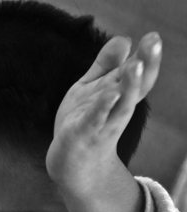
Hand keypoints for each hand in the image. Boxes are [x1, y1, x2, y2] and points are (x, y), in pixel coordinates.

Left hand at [47, 32, 160, 192]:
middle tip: (154, 41)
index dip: (147, 56)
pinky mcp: (84, 132)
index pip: (140, 74)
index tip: (153, 36)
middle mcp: (118, 108)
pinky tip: (109, 93)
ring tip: (135, 64)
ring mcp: (103, 122)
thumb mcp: (93, 87)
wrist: (70, 160)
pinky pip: (96, 118)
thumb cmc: (84, 120)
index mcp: (122, 95)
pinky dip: (103, 106)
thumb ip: (107, 64)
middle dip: (146, 65)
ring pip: (122, 103)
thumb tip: (124, 38)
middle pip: (137, 86)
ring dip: (130, 85)